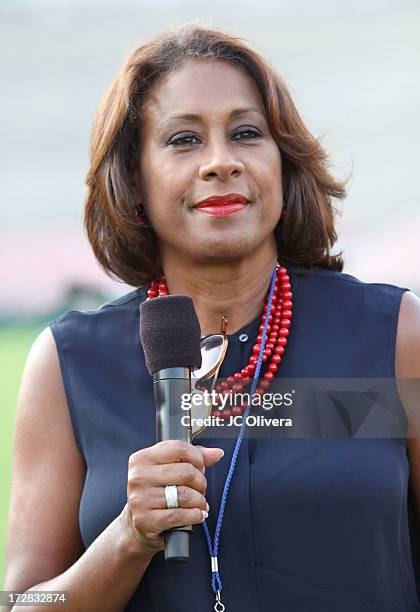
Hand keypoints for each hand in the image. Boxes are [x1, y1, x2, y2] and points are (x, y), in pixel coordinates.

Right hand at [124, 440, 223, 557]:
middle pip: (186, 472)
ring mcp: (140, 499)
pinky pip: (180, 515)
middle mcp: (139, 476)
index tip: (200, 466)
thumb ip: (193, 457)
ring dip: (199, 501)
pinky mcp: (145, 520)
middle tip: (200, 488)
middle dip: (200, 482)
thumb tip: (216, 453)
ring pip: (185, 495)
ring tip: (199, 503)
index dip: (197, 457)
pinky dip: (194, 515)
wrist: (138, 523)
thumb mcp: (169, 468)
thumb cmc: (156, 492)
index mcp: (143, 458)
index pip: (179, 448)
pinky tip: (196, 514)